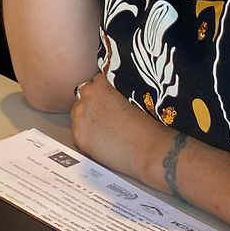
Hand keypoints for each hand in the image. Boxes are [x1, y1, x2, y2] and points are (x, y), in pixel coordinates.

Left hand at [69, 73, 172, 188]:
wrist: (151, 149)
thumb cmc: (150, 124)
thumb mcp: (133, 94)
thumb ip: (116, 90)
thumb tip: (110, 96)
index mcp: (103, 81)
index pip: (95, 83)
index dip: (104, 95)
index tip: (110, 104)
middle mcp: (88, 93)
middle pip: (84, 97)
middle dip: (93, 107)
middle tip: (107, 120)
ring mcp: (81, 114)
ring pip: (78, 115)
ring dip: (87, 121)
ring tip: (107, 133)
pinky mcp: (78, 134)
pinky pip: (78, 134)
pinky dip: (87, 138)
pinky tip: (103, 144)